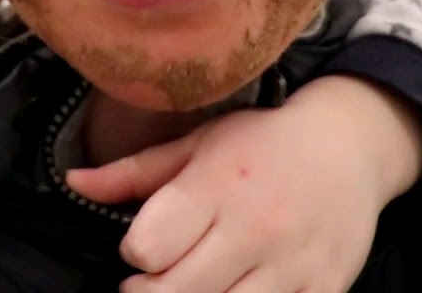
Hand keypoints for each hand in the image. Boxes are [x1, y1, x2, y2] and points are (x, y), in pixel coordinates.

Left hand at [66, 75, 421, 292]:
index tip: (143, 247)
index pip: (149, 246)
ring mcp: (290, 266)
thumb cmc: (260, 145)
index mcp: (216, 186)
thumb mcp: (197, 144)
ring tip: (191, 288)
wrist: (348, 147)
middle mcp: (253, 229)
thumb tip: (73, 179)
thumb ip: (134, 172)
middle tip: (152, 282)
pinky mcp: (322, 291)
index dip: (137, 253)